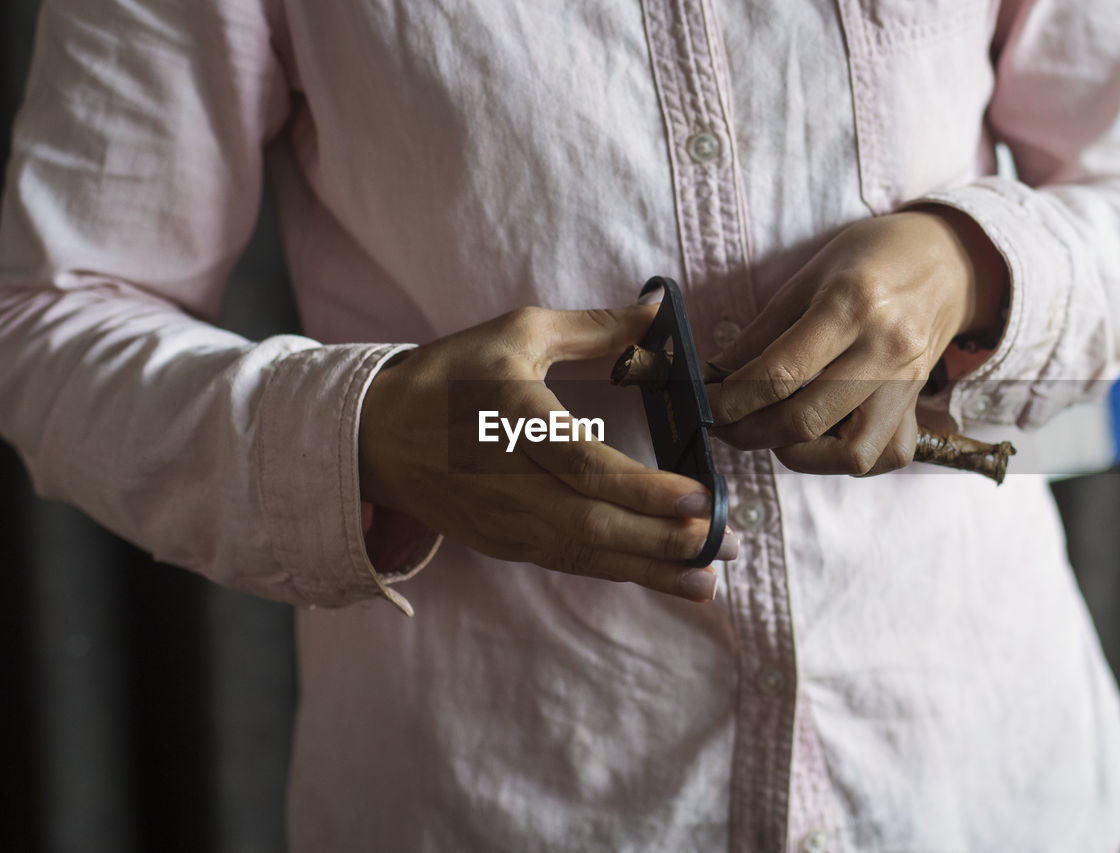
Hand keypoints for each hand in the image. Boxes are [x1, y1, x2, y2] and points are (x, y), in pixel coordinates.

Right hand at [358, 305, 736, 601]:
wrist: (374, 438)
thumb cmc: (448, 377)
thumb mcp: (514, 333)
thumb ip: (590, 326)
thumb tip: (656, 310)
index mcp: (510, 417)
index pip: (582, 463)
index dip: (641, 488)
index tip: (698, 498)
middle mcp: (508, 478)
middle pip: (593, 523)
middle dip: (664, 540)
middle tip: (726, 545)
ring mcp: (505, 519)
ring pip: (586, 553)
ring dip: (651, 569)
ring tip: (708, 578)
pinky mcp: (505, 543)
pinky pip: (570, 563)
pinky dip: (619, 572)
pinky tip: (662, 577)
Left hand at [706, 208, 1007, 474]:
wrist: (947, 260)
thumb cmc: (869, 260)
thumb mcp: (806, 278)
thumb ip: (760, 334)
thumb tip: (716, 377)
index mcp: (852, 305)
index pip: (779, 374)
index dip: (732, 399)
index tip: (705, 403)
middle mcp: (886, 349)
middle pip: (806, 420)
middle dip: (749, 432)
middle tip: (724, 424)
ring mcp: (909, 383)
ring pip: (850, 454)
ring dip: (798, 454)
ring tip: (774, 431)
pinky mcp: (919, 405)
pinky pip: (884, 456)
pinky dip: (845, 459)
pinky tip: (822, 438)